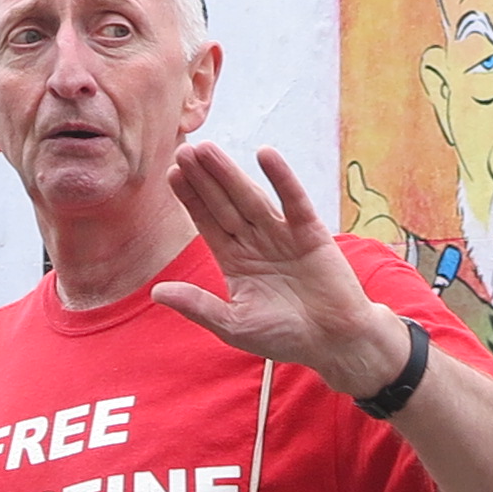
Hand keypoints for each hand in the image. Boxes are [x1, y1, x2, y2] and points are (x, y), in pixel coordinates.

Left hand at [153, 144, 409, 401]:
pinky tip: (264, 155)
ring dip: (230, 173)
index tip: (172, 173)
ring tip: (208, 149)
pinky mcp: (310, 232)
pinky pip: (293, 201)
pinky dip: (281, 178)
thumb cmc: (286, 337)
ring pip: (251, 197)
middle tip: (185, 149)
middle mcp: (256, 242)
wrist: (335, 342)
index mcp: (235, 261)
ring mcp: (282, 234)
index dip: (191, 199)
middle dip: (205, 179)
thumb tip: (157, 292)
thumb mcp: (234, 325)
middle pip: (224, 204)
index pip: (208, 223)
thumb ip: (198, 306)